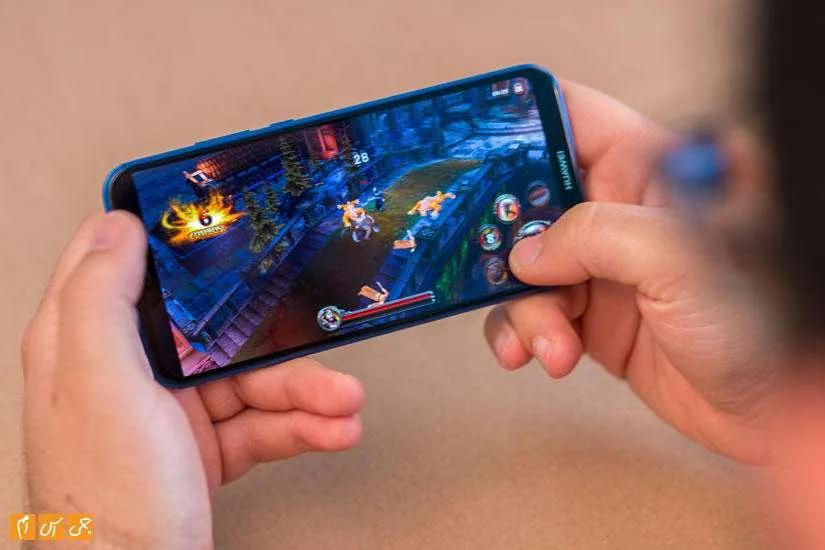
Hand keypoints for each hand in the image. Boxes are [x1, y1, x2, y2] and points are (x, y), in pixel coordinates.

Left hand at [22, 211, 364, 547]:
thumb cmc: (106, 499)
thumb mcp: (102, 387)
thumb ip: (103, 301)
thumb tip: (117, 225)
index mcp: (88, 344)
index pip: (118, 263)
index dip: (163, 231)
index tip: (216, 211)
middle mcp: (130, 372)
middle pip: (211, 326)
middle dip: (273, 331)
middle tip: (318, 324)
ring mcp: (171, 412)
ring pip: (250, 380)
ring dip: (306, 391)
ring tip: (346, 403)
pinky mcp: (205, 449)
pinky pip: (263, 424)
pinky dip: (301, 428)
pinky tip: (333, 430)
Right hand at [484, 82, 775, 463]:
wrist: (769, 411)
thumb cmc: (760, 322)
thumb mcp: (680, 260)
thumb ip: (596, 236)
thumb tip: (526, 252)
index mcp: (649, 169)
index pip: (574, 119)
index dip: (520, 126)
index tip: (473, 154)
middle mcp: (620, 211)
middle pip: (531, 197)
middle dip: (503, 234)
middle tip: (483, 260)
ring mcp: (603, 265)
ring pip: (524, 264)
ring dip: (521, 305)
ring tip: (549, 340)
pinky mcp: (591, 316)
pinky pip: (531, 311)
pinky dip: (524, 333)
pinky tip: (539, 355)